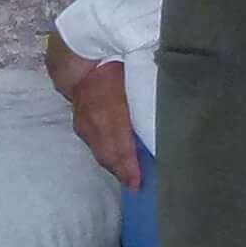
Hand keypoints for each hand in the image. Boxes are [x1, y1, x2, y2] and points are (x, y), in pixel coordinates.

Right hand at [66, 60, 142, 190]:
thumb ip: (146, 99)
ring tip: (127, 178)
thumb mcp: (133, 79)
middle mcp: (94, 124)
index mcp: (109, 112)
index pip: (120, 147)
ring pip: (101, 153)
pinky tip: (114, 162)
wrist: (77, 60)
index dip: (129, 167)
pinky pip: (95, 147)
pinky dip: (106, 157)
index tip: (139, 183)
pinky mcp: (80, 126)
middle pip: (109, 156)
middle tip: (136, 187)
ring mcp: (84, 126)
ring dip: (114, 167)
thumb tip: (168, 117)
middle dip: (122, 173)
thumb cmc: (113, 66)